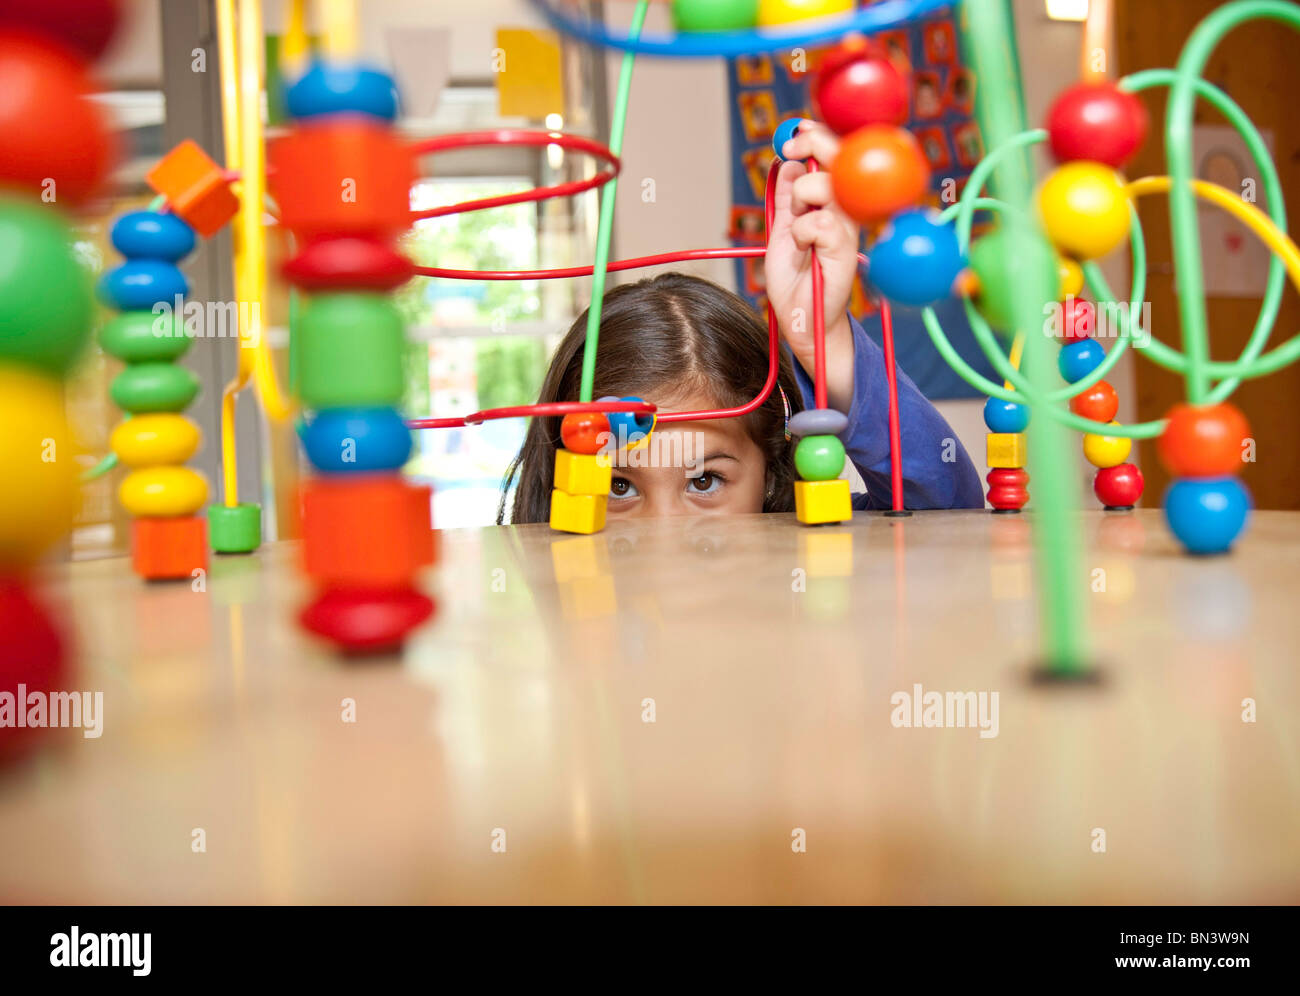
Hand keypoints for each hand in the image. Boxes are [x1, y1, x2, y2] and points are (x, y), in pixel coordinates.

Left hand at [764, 123, 860, 413]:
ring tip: (795, 224)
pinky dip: (801, 230)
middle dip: (816, 144)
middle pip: (844, 161)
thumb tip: (787, 162)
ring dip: (804, 194)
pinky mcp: (845, 252)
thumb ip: (788, 200)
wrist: (802, 322)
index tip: (795, 132)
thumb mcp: (784, 232)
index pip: (838, 160)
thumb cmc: (796, 282)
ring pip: (831, 187)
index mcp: (836, 206)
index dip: (820, 138)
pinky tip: (801, 248)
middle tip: (792, 146)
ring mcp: (849, 231)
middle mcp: (849, 214)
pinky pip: (821, 223)